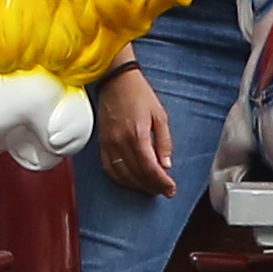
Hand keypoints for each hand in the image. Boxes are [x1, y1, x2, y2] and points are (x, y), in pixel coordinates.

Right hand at [97, 67, 176, 196]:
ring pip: (122, 175)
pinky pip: (109, 168)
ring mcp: (108, 143)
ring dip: (138, 186)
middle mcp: (120, 141)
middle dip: (153, 186)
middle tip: (165, 191)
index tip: (171, 189)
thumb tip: (166, 165)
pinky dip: (120, 180)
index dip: (161, 182)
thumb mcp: (160, 115)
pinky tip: (131, 182)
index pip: (149, 167)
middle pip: (137, 174)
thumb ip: (164, 142)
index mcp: (137, 134)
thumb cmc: (139, 94)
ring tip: (151, 188)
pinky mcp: (101, 143)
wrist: (115, 80)